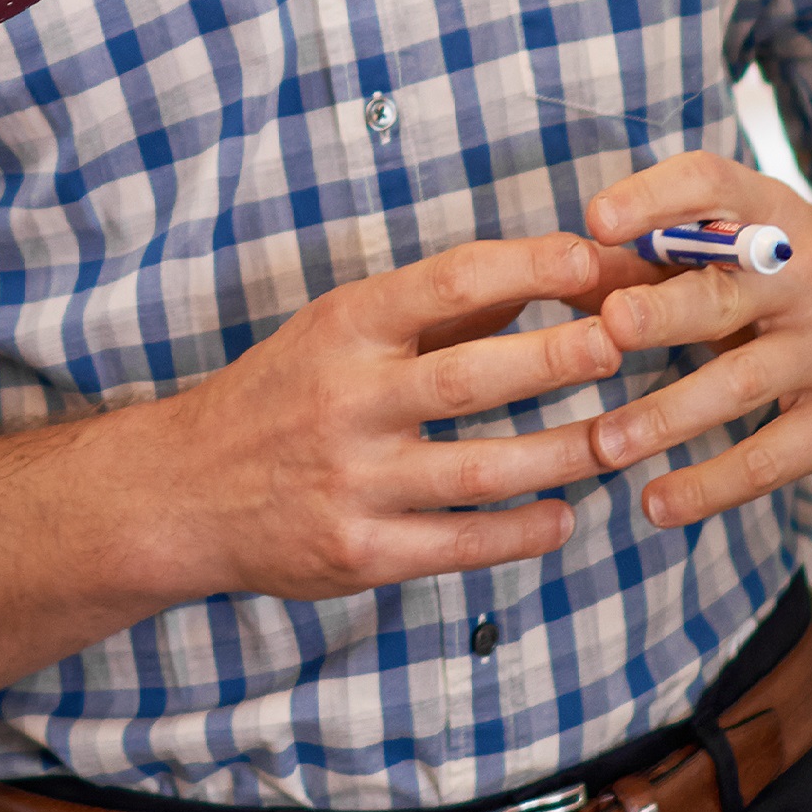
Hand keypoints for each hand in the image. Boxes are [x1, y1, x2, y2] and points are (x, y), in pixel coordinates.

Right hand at [135, 237, 643, 600]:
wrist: (181, 491)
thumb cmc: (280, 395)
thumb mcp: (338, 330)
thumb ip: (439, 309)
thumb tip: (548, 276)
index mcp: (344, 328)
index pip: (448, 281)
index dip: (528, 265)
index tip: (593, 259)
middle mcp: (346, 400)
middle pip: (473, 376)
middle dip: (562, 357)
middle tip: (629, 343)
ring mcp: (351, 481)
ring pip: (481, 469)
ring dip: (564, 453)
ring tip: (621, 439)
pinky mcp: (358, 552)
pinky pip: (459, 544)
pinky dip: (521, 533)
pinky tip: (564, 517)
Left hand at [574, 154, 811, 527]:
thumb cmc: (803, 285)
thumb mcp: (754, 250)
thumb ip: (670, 260)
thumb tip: (562, 274)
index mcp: (772, 218)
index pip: (714, 185)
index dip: (657, 195)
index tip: (598, 218)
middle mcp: (808, 276)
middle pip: (724, 292)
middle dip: (664, 311)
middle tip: (609, 327)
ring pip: (740, 383)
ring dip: (666, 416)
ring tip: (604, 444)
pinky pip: (771, 456)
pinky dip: (710, 485)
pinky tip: (658, 504)